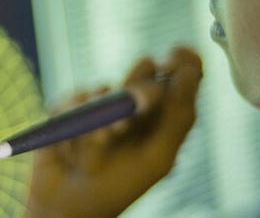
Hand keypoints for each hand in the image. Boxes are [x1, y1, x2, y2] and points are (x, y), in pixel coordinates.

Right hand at [25, 47, 202, 217]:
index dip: (183, 60)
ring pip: (107, 86)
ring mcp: (101, 104)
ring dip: (105, 114)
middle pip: (146, 69)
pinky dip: (77, 118)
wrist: (69, 207)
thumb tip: (189, 73)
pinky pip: (77, 96)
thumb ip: (178, 116)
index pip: (181, 74)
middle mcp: (133, 104)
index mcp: (161, 116)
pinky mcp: (70, 107)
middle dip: (143, 88)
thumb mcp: (158, 157)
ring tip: (104, 143)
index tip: (175, 56)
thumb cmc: (119, 186)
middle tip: (139, 108)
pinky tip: (75, 144)